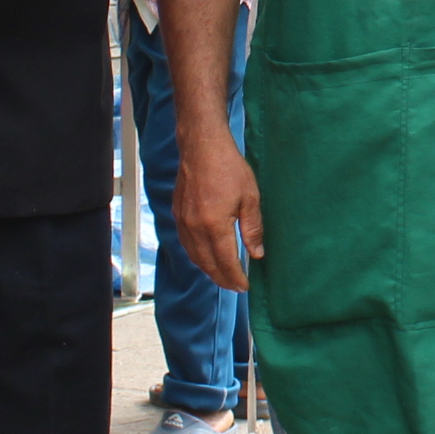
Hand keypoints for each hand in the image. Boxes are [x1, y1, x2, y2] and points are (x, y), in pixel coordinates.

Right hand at [174, 120, 260, 292]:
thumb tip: (257, 254)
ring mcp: (183, 222)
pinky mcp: (177, 214)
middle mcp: (195, 229)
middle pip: (207, 265)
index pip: (225, 263)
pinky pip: (186, 244)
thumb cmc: (228, 167)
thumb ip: (253, 229)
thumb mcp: (250, 197)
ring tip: (223, 276)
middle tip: (236, 286)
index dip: (236, 278)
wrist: (201, 146)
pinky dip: (197, 256)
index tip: (245, 287)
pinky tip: (207, 256)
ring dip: (208, 270)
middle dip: (222, 279)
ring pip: (194, 257)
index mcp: (214, 226)